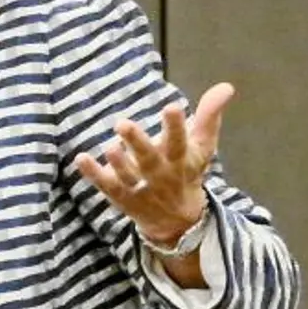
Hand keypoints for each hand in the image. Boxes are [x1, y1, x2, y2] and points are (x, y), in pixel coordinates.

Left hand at [76, 83, 232, 245]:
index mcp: (180, 159)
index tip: (172, 106)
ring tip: (109, 146)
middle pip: (148, 159)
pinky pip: (106, 186)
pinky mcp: (122, 196)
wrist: (178, 222)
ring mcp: (140, 188)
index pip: (179, 141)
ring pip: (127, 176)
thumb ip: (209, 115)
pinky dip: (93, 174)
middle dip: (137, 143)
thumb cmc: (188, 172)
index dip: (175, 126)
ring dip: (118, 162)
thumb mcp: (203, 146)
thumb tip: (226, 86)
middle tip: (122, 124)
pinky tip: (81, 158)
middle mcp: (160, 175)